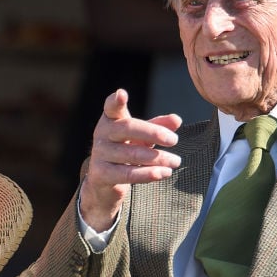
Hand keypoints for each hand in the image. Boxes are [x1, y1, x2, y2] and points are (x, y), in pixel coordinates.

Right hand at [80, 89, 182, 230]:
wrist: (104, 181)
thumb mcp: (142, 137)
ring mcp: (100, 154)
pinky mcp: (101, 174)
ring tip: (176, 161)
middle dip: (153, 133)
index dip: (116, 101)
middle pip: (128, 128)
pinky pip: (128, 174)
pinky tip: (165, 173)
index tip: (121, 94)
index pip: (111, 108)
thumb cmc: (126, 151)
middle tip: (174, 140)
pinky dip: (149, 174)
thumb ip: (158, 127)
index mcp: (111, 120)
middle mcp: (102, 134)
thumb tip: (176, 120)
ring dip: (158, 158)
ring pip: (132, 154)